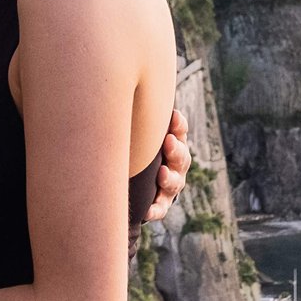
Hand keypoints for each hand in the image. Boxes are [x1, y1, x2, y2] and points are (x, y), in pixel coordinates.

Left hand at [144, 107, 190, 223]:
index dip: (179, 126)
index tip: (173, 116)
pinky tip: (147, 211)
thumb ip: (135, 121)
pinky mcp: (160, 205)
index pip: (179, 132)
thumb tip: (118, 89)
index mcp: (172, 144)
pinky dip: (154, 210)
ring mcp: (169, 186)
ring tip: (162, 174)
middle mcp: (175, 165)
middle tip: (168, 142)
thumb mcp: (137, 136)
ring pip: (175, 183)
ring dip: (170, 178)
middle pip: (182, 157)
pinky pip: (160, 209)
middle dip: (176, 150)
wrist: (135, 184)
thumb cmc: (135, 151)